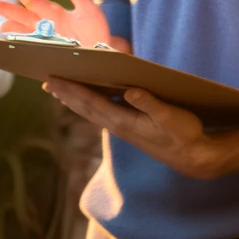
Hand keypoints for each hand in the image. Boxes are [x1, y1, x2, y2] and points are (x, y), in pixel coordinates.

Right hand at [0, 0, 122, 50]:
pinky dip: (21, 51)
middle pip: (21, 16)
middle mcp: (44, 28)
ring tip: (0, 29)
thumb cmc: (95, 34)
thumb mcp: (87, 10)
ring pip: (22, 35)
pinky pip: (30, 54)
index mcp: (52, 14)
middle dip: (4, 9)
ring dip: (11, 32)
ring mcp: (44, 44)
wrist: (104, 59)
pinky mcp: (46, 58)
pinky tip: (13, 49)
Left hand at [43, 78, 227, 178]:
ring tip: (57, 89)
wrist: (193, 158)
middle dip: (65, 94)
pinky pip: (100, 113)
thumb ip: (151, 104)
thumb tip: (130, 91)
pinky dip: (87, 104)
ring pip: (90, 111)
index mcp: (123, 121)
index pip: (90, 103)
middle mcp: (117, 125)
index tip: (53, 80)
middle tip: (46, 80)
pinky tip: (84, 100)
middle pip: (84, 107)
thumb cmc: (184, 135)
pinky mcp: (128, 128)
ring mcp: (121, 128)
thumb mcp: (172, 118)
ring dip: (72, 100)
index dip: (71, 90)